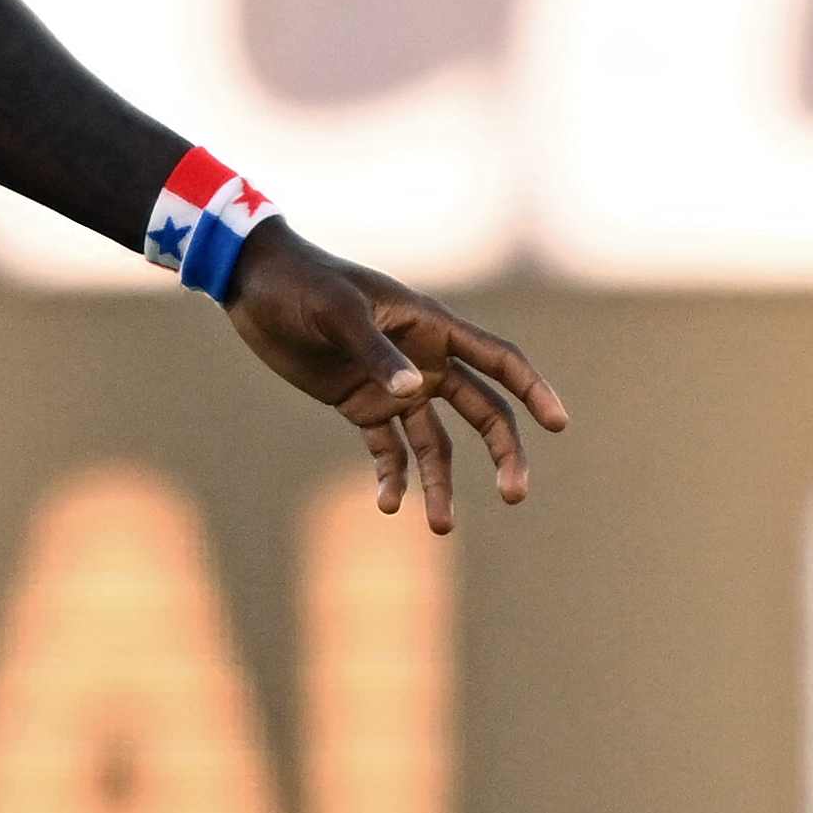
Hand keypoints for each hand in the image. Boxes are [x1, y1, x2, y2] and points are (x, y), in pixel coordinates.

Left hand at [225, 235, 574, 532]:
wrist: (254, 286)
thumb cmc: (300, 285)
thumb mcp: (335, 313)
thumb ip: (375, 351)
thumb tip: (412, 391)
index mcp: (431, 326)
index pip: (499, 360)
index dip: (533, 390)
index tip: (558, 425)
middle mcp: (424, 360)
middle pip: (481, 412)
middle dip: (503, 453)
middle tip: (515, 495)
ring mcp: (395, 386)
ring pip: (436, 444)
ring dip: (441, 483)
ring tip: (441, 527)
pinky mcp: (362, 405)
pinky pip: (389, 450)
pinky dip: (392, 478)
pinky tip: (389, 505)